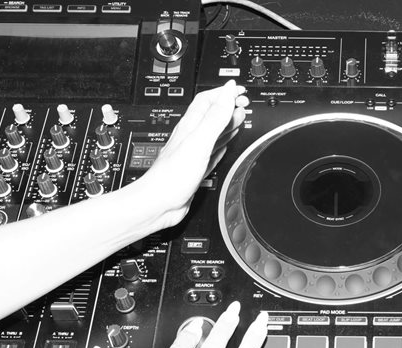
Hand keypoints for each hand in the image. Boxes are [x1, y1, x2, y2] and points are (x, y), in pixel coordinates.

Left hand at [135, 80, 248, 228]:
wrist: (158, 203)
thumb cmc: (171, 175)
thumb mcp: (198, 141)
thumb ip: (214, 117)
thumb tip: (228, 93)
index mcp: (190, 127)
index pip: (207, 100)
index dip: (224, 92)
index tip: (240, 89)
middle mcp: (190, 137)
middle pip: (211, 114)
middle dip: (228, 105)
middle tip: (243, 103)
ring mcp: (192, 153)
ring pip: (212, 132)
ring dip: (227, 123)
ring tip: (239, 117)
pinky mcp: (195, 169)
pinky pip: (211, 152)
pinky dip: (221, 145)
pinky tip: (224, 146)